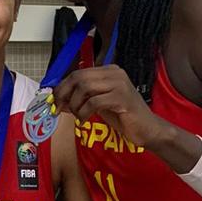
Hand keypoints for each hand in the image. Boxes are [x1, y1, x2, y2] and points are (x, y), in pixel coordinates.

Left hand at [52, 65, 169, 148]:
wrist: (147, 129)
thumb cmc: (124, 117)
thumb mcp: (99, 104)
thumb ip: (82, 99)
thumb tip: (59, 99)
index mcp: (108, 71)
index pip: (78, 73)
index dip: (62, 86)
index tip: (54, 101)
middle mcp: (114, 73)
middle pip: (79, 77)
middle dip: (64, 93)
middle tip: (59, 108)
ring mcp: (119, 84)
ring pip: (84, 87)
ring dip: (75, 104)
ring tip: (77, 115)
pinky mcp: (122, 97)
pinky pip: (94, 102)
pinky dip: (84, 112)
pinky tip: (85, 120)